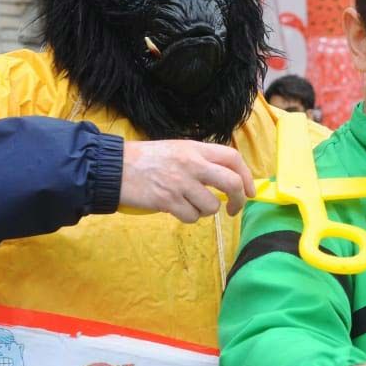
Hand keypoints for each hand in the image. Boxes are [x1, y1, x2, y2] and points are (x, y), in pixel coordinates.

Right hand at [119, 140, 255, 221]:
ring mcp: (180, 183)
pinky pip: (192, 217)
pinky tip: (177, 209)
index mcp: (195, 148)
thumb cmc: (147, 159)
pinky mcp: (168, 201)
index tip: (250, 191)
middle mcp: (192, 164)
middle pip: (231, 183)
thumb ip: (202, 160)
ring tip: (191, 204)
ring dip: (206, 211)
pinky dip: (189, 217)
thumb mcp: (178, 149)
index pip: (233, 158)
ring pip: (211, 206)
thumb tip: (228, 179)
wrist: (115, 167)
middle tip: (233, 209)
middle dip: (239, 200)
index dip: (247, 176)